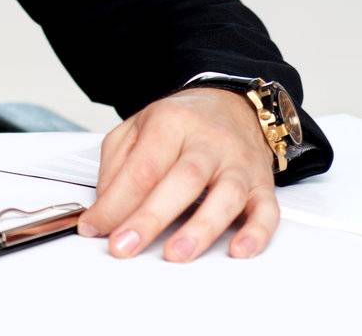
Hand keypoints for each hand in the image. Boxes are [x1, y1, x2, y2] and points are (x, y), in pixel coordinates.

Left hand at [77, 87, 278, 261]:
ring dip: (200, 229)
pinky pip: (266, 210)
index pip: (142, 166)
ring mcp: (239, 163)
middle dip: (151, 218)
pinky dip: (256, 232)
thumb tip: (106, 207)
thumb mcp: (138, 128)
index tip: (95, 227)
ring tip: (176, 254)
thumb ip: (117, 164)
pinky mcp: (262, 184)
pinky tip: (239, 250)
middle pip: (182, 180)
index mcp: (171, 122)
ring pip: (225, 196)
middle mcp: (208, 142)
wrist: (232, 105)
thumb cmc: (182, 122)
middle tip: (125, 245)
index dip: (116, 201)